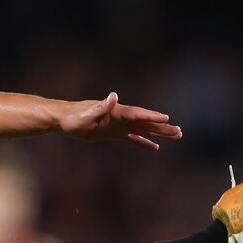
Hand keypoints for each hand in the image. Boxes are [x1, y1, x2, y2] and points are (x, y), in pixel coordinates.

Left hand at [59, 92, 181, 150]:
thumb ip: (101, 106)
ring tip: (176, 135)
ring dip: (158, 132)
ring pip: (143, 129)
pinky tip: (154, 147)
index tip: (166, 118)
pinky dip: (143, 141)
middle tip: (179, 132)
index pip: (137, 114)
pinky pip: (132, 138)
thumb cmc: (73, 117)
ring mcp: (118, 125)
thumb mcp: (86, 114)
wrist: (63, 119)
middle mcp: (120, 117)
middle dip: (162, 126)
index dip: (151, 116)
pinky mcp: (113, 133)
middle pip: (145, 122)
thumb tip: (114, 95)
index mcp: (116, 112)